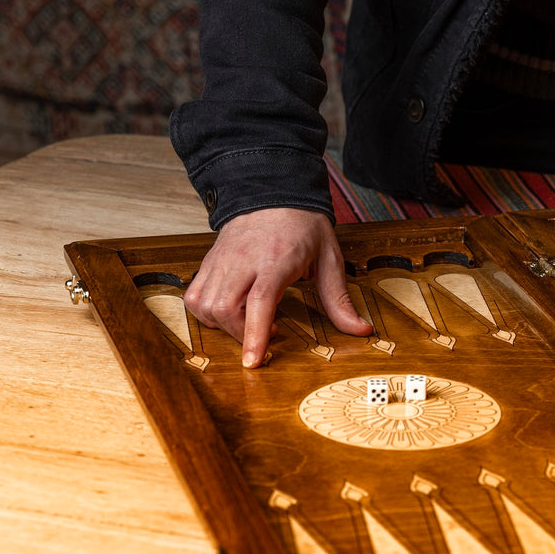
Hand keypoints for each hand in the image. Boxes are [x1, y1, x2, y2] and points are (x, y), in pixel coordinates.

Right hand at [184, 207, 373, 366]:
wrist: (274, 192)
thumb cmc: (304, 226)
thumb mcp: (330, 258)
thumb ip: (339, 299)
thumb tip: (360, 330)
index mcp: (276, 260)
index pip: (259, 301)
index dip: (254, 334)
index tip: (253, 361)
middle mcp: (243, 261)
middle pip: (225, 308)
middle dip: (241, 334)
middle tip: (269, 332)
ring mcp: (222, 260)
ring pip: (204, 304)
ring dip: (223, 325)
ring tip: (249, 321)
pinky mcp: (209, 262)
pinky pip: (195, 295)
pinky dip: (206, 313)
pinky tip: (229, 312)